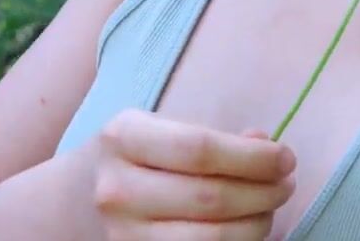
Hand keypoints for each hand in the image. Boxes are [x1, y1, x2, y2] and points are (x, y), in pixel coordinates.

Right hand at [79, 108, 298, 239]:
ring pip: (209, 239)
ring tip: (271, 207)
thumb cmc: (130, 158)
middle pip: (210, 198)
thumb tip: (266, 144)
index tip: (285, 157)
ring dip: (256, 224)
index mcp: (124, 138)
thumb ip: (210, 137)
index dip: (252, 157)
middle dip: (263, 192)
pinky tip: (247, 229)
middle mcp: (117, 189)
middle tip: (287, 184)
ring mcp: (123, 236)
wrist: (72, 203)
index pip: (199, 149)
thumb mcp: (157, 130)